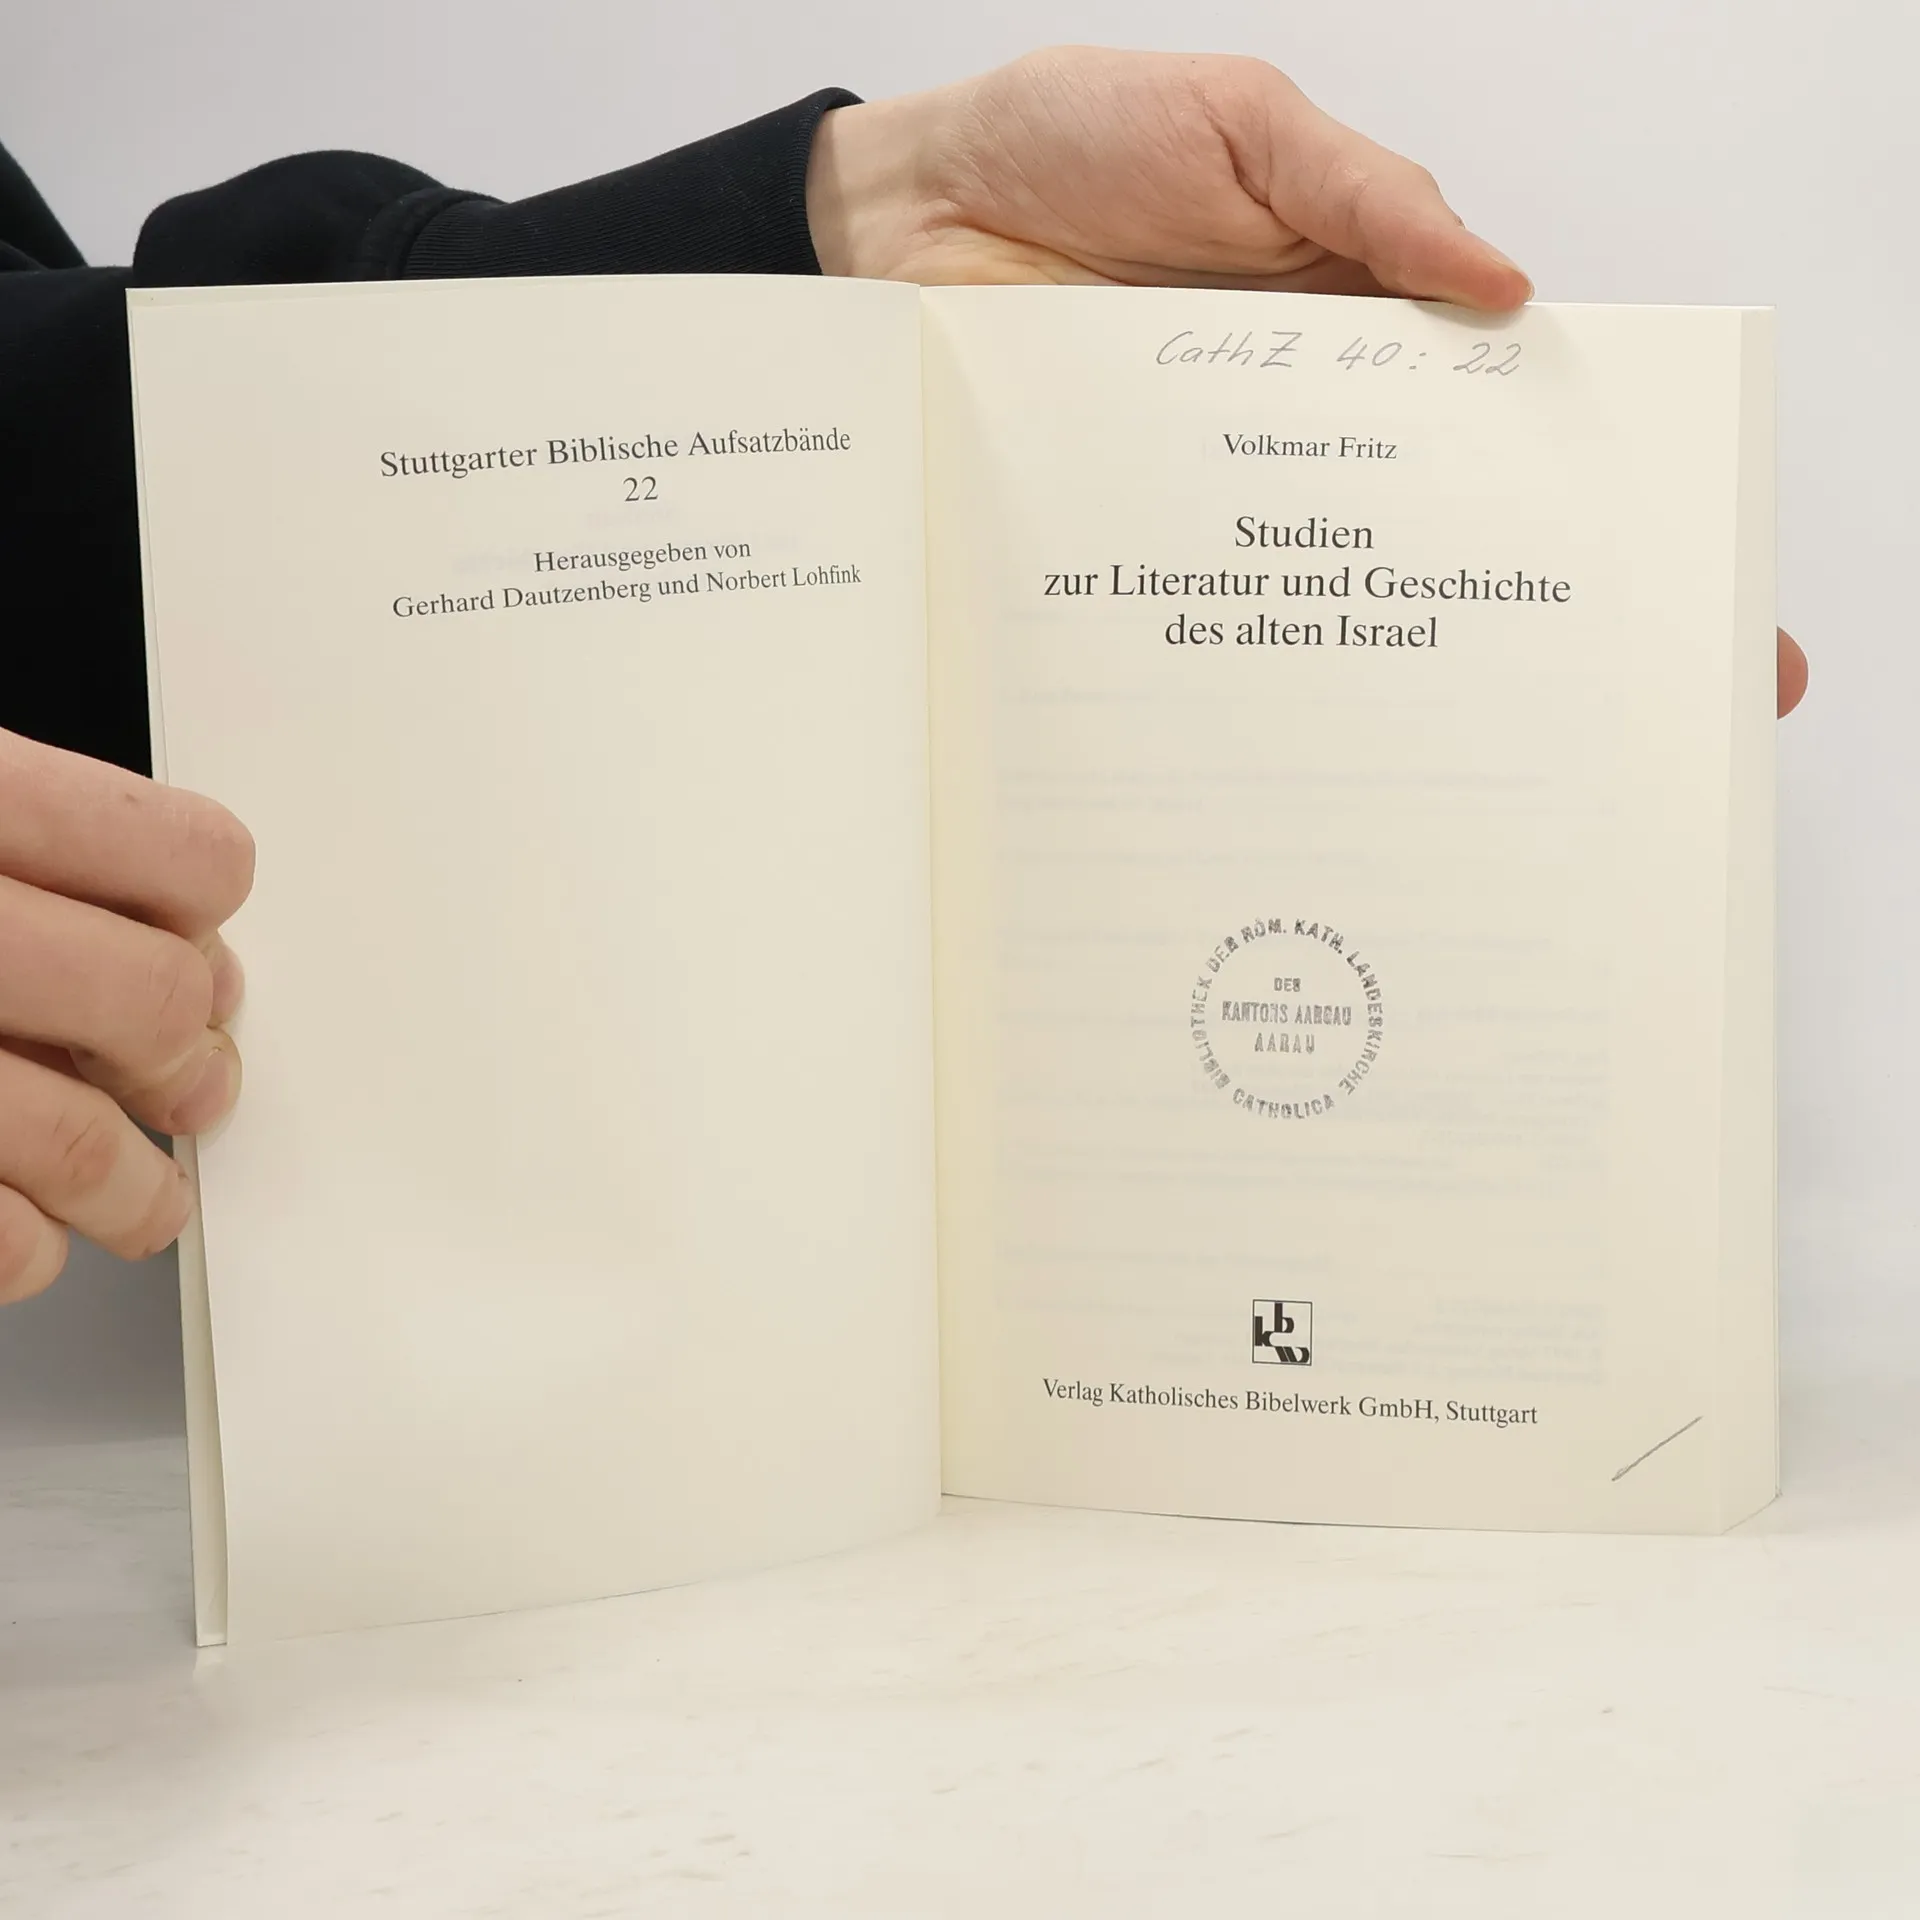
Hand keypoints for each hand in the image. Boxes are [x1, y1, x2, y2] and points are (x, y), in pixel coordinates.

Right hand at [0, 731, 251, 1303]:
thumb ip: (24, 844)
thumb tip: (171, 933)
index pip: (184, 857)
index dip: (207, 915)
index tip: (198, 946)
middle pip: (155, 998)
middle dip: (188, 1058)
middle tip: (191, 1084)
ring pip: (83, 1139)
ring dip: (136, 1189)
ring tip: (144, 1201)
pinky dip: (26, 1247)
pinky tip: (27, 1232)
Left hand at [808, 47, 1810, 717]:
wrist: (897, 213)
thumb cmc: (1072, 139)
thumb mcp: (1241, 126)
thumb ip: (1365, 200)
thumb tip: (1504, 290)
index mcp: (1349, 322)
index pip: (1489, 408)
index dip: (1578, 485)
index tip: (1672, 587)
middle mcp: (1288, 425)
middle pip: (1413, 524)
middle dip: (1505, 617)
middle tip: (1598, 717)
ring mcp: (1202, 489)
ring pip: (1305, 581)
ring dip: (1370, 660)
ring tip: (1448, 755)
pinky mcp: (1119, 531)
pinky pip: (1189, 594)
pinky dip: (1229, 653)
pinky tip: (1283, 717)